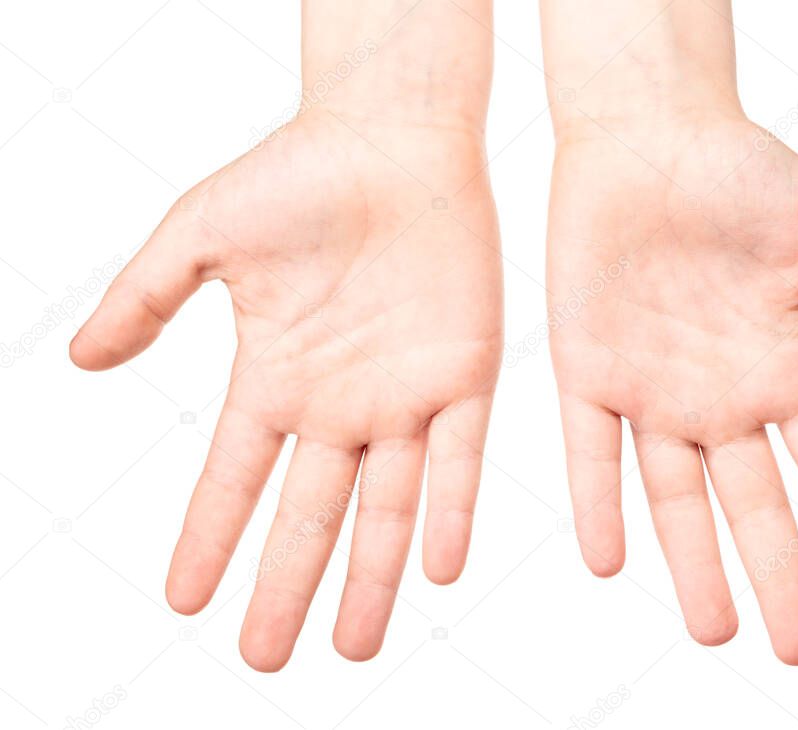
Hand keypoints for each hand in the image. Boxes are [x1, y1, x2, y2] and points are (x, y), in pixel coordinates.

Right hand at [70, 108, 502, 668]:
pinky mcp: (465, 376)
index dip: (208, 538)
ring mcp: (404, 396)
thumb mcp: (202, 237)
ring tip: (352, 646)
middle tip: (263, 658)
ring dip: (370, 577)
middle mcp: (339, 403)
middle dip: (285, 585)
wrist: (392, 137)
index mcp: (275, 378)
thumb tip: (77, 362)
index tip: (183, 601)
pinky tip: (436, 568)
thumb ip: (144, 299)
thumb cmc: (297, 176)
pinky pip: (457, 459)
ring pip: (386, 507)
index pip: (233, 478)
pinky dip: (447, 511)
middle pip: (308, 514)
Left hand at [546, 110, 797, 663]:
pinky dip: (600, 504)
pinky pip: (593, 452)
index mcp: (783, 368)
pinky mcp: (588, 374)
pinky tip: (611, 561)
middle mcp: (720, 396)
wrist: (647, 140)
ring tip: (716, 631)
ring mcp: (652, 392)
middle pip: (754, 504)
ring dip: (692, 563)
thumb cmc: (742, 172)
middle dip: (778, 574)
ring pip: (674, 498)